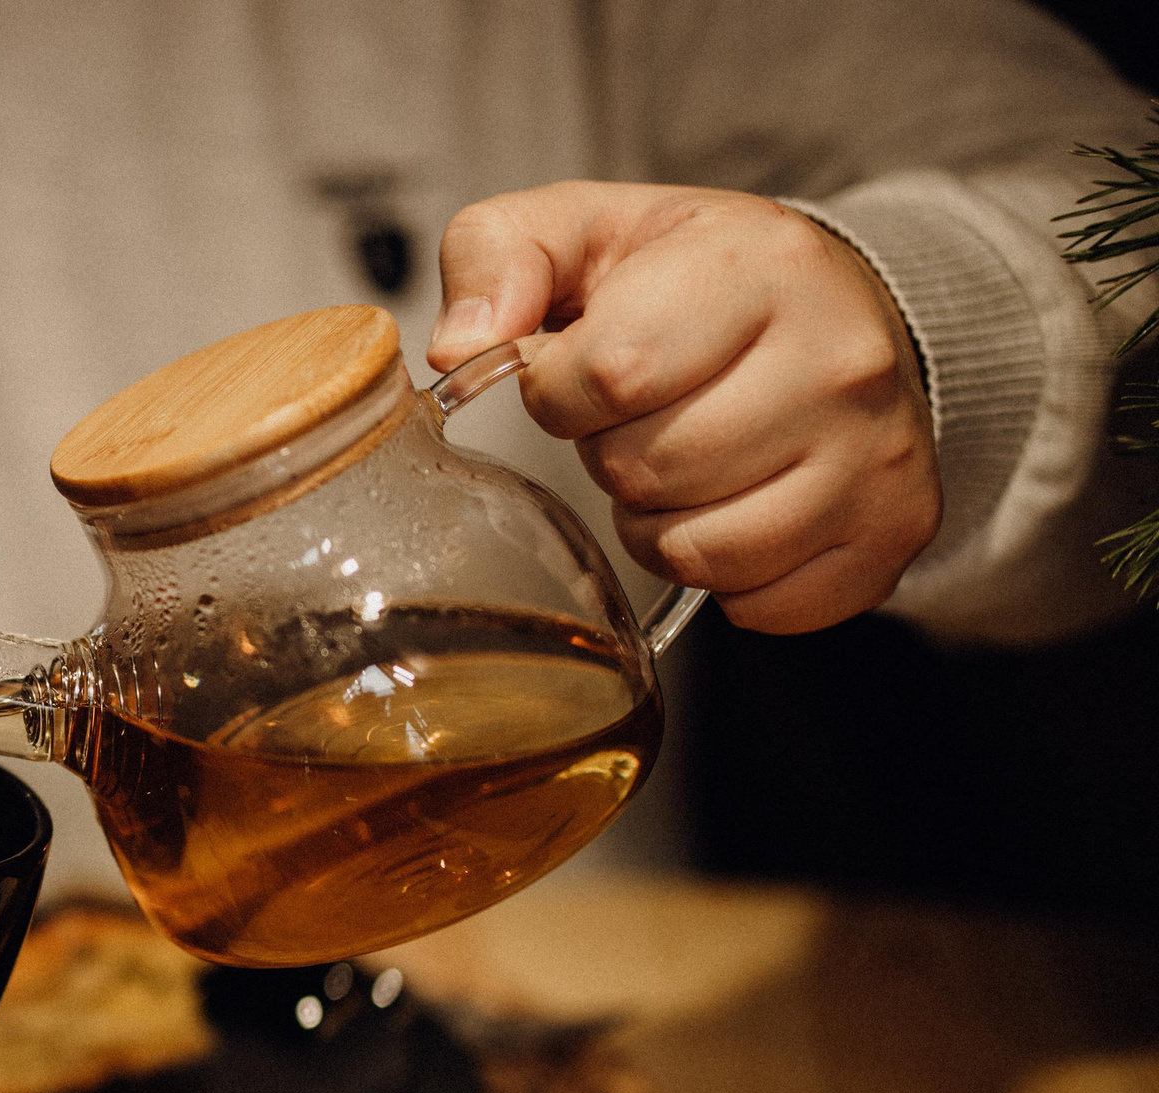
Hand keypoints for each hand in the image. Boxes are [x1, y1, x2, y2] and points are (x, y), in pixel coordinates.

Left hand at [426, 182, 938, 632]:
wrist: (842, 307)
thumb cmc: (695, 276)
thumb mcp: (584, 229)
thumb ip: (495, 257)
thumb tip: (459, 347)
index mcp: (759, 267)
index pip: (614, 373)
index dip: (562, 393)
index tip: (579, 375)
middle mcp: (841, 360)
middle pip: (650, 470)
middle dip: (612, 455)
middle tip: (644, 417)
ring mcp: (876, 455)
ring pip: (698, 551)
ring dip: (661, 524)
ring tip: (686, 461)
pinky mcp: (891, 533)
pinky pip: (757, 605)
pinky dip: (725, 578)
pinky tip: (736, 507)